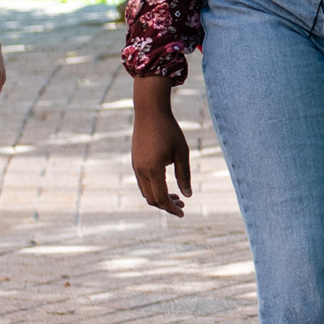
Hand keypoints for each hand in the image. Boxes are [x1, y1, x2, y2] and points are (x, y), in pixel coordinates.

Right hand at [132, 76, 191, 215]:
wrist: (150, 111)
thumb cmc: (169, 130)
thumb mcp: (182, 153)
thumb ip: (184, 175)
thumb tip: (188, 196)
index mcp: (153, 169)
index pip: (161, 198)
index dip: (172, 208)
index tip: (183, 213)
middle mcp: (141, 170)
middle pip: (151, 199)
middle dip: (166, 205)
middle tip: (182, 205)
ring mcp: (135, 166)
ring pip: (145, 191)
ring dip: (159, 197)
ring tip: (176, 197)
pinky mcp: (135, 161)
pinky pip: (142, 182)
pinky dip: (153, 188)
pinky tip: (165, 184)